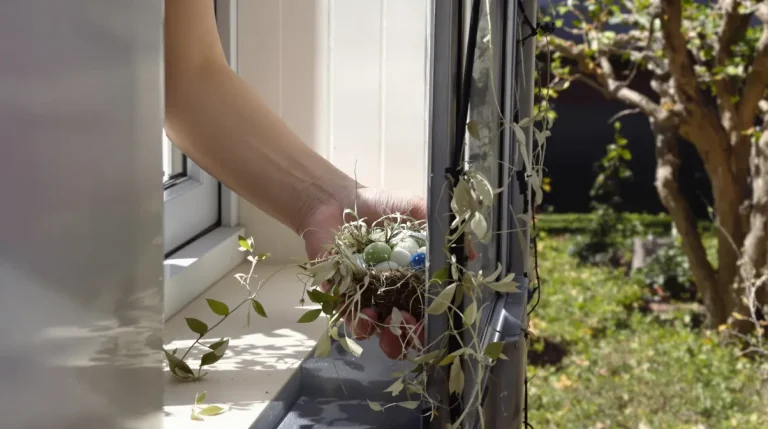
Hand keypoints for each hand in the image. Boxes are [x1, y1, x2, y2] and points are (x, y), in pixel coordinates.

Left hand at [301, 187, 426, 359]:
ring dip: (384, 335)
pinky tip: (365, 314)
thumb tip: (472, 253)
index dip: (432, 322)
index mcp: (411, 277)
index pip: (426, 308)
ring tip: (385, 326)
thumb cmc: (378, 204)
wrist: (336, 198)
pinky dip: (357, 322)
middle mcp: (389, 292)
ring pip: (376, 329)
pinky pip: (348, 318)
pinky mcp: (338, 295)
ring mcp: (363, 296)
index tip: (436, 324)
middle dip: (408, 338)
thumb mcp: (415, 210)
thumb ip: (440, 231)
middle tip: (409, 330)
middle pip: (402, 328)